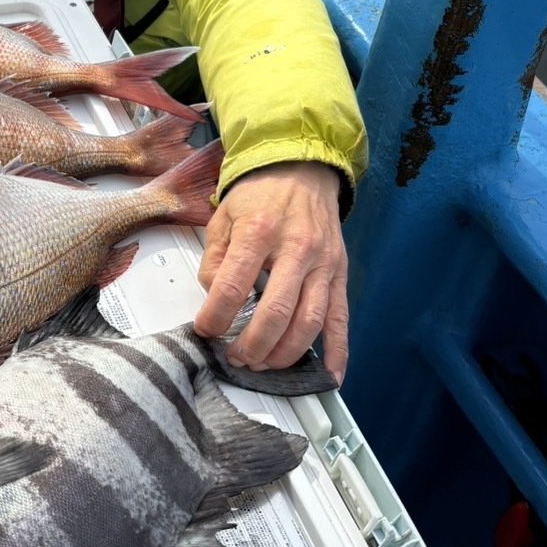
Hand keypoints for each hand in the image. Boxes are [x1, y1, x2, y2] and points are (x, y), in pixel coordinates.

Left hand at [193, 161, 348, 381]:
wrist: (302, 170)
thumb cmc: (261, 195)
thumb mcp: (223, 217)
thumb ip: (214, 258)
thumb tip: (213, 298)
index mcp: (259, 232)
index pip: (233, 285)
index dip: (215, 316)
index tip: (205, 330)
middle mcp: (296, 249)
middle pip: (276, 311)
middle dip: (253, 344)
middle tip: (236, 357)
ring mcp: (323, 264)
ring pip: (309, 321)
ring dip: (285, 353)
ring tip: (263, 364)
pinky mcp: (339, 274)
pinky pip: (341, 319)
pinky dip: (338, 352)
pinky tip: (329, 375)